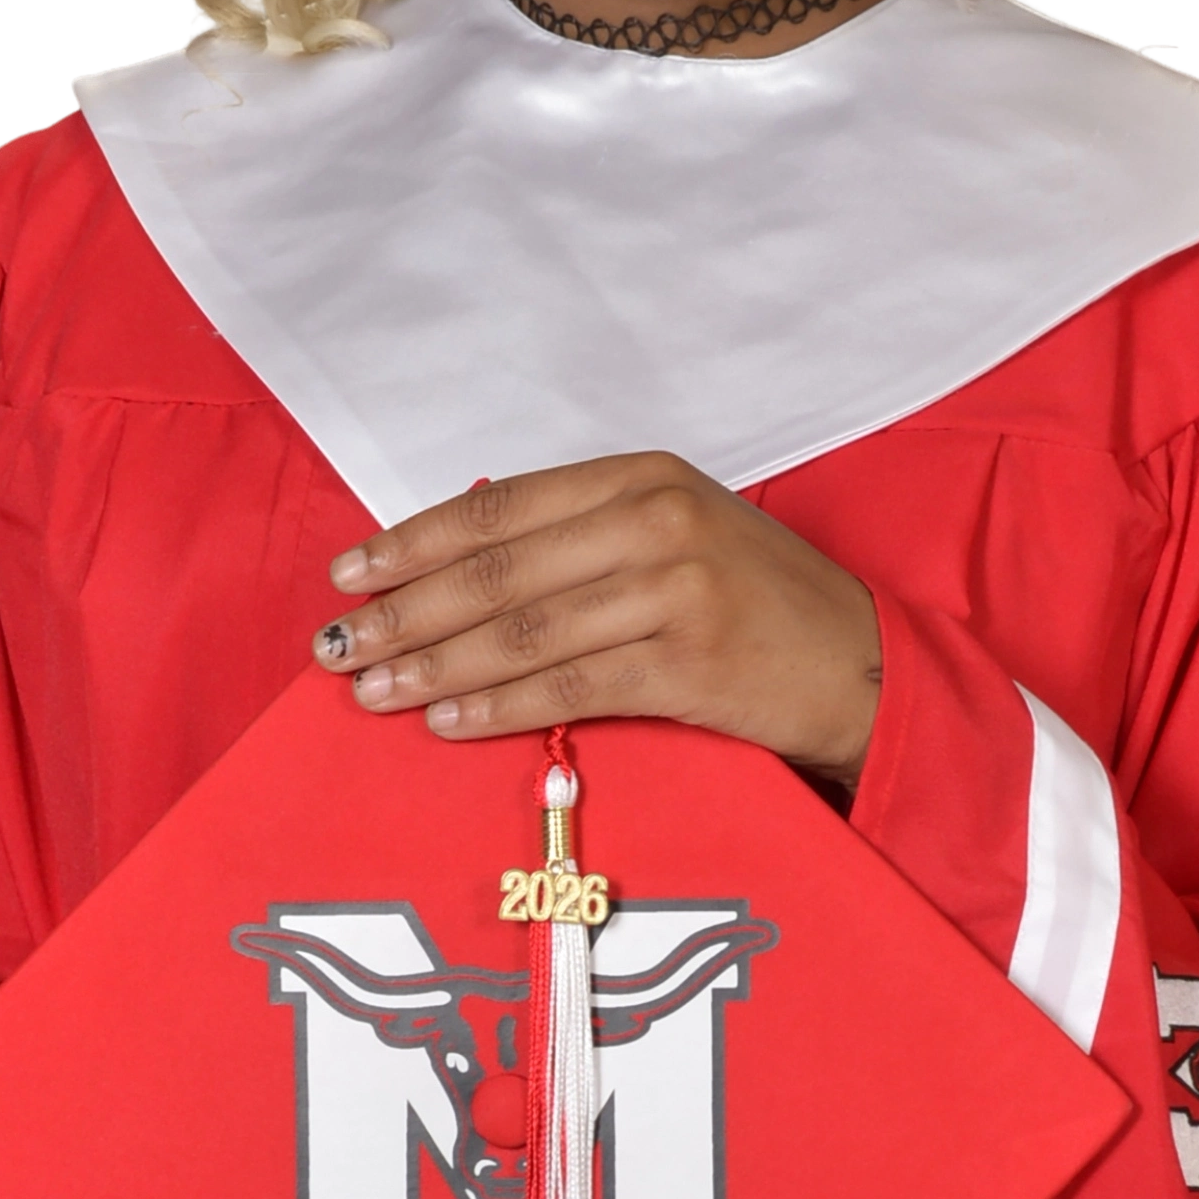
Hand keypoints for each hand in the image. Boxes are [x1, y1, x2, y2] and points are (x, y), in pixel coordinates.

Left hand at [313, 453, 882, 788]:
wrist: (864, 663)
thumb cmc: (757, 601)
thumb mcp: (676, 532)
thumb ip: (580, 535)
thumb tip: (453, 567)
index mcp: (641, 474)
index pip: (499, 507)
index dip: (412, 541)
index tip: (347, 574)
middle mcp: (656, 519)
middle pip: (497, 571)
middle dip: (402, 611)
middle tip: (334, 646)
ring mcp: (676, 589)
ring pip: (522, 632)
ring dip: (433, 666)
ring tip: (371, 691)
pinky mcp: (690, 663)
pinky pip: (570, 687)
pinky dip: (498, 708)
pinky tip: (447, 724)